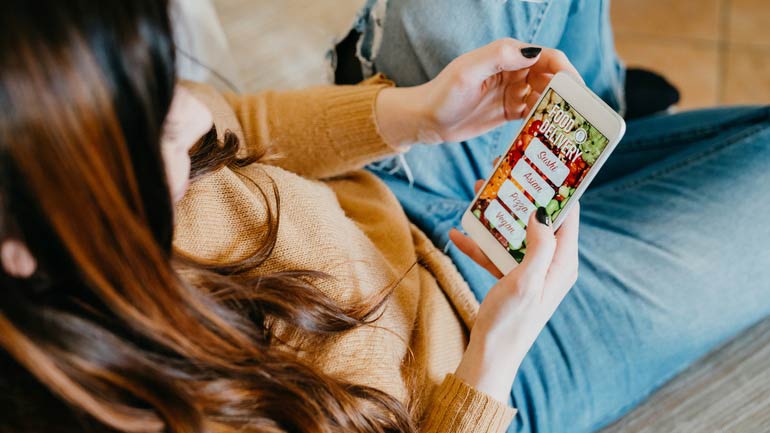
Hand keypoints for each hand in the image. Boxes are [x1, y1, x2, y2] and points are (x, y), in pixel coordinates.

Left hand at [375, 38, 581, 146]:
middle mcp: (514, 70)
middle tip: (578, 114)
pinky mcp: (509, 111)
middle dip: (566, 93)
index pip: (547, 57)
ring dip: (556, 109)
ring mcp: (513, 92)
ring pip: (545, 97)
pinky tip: (549, 134)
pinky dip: (542, 121)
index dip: (566, 71)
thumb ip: (499, 57)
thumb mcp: (468, 73)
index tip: (578, 91)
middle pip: (551, 78)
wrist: (426, 121)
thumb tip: (533, 52)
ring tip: (566, 127)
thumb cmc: (443, 94)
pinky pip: (533, 114)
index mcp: (508, 55)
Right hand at [452, 183, 579, 401]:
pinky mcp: (513, 280)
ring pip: (516, 233)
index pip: (568, 216)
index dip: (560, 189)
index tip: (546, 164)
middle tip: (504, 172)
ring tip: (478, 193)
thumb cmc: (511, 322)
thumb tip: (542, 212)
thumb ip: (539, 245)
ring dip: (497, 215)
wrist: (490, 356)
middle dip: (521, 196)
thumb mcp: (526, 280)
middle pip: (540, 220)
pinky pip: (498, 254)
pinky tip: (459, 232)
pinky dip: (480, 243)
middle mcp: (551, 265)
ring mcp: (531, 272)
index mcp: (562, 263)